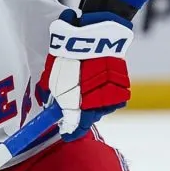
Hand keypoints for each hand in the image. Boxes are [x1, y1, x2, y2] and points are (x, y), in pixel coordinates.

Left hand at [37, 9, 133, 140]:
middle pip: (89, 119)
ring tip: (86, 88)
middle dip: (81, 115)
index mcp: (78, 108)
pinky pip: (114, 98)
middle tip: (73, 107)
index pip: (76, 128)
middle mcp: (97, 107)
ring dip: (94, 103)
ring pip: (102, 108)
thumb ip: (49, 92)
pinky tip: (100, 82)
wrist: (94, 36)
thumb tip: (46, 100)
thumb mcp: (50, 75)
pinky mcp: (123, 87)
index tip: (65, 134)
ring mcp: (112, 97)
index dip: (70, 132)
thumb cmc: (69, 56)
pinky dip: (107, 94)